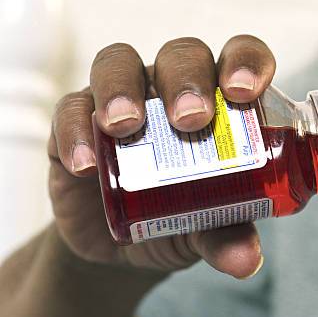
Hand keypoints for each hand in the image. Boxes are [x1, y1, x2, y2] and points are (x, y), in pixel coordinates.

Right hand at [48, 35, 274, 275]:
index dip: (246, 61)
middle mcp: (172, 90)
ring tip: (127, 127)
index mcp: (220, 101)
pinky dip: (76, 130)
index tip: (246, 92)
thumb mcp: (207, 230)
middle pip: (180, 55)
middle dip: (187, 79)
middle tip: (192, 120)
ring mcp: (125, 101)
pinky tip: (87, 165)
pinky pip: (71, 109)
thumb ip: (229, 236)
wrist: (123, 247)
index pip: (239, 57)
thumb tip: (245, 261)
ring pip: (118, 64)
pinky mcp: (78, 124)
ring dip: (123, 89)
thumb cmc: (181, 218)